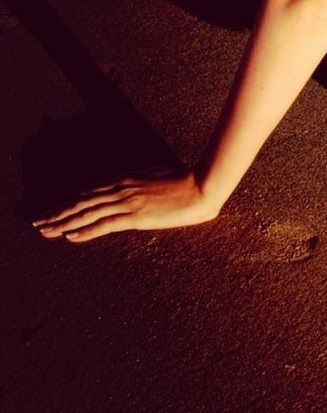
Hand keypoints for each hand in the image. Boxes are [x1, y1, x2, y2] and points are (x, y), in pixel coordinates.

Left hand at [32, 171, 219, 242]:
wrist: (202, 186)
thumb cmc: (187, 181)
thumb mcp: (159, 176)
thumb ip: (143, 182)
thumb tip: (135, 188)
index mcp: (127, 179)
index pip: (90, 192)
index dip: (70, 201)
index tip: (55, 209)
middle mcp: (122, 189)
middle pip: (82, 202)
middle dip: (58, 213)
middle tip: (39, 222)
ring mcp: (128, 202)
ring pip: (87, 213)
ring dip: (64, 222)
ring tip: (46, 230)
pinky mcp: (136, 216)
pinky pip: (105, 224)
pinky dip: (86, 230)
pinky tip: (71, 236)